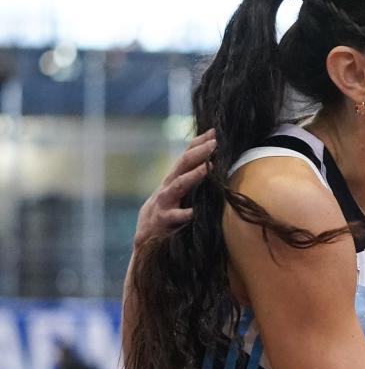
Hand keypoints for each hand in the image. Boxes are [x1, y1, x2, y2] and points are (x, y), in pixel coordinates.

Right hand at [134, 130, 214, 247]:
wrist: (145, 237)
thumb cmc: (167, 210)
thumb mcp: (177, 191)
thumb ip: (192, 177)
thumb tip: (215, 161)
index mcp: (174, 178)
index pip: (186, 155)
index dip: (199, 142)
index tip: (214, 131)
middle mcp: (168, 186)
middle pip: (183, 164)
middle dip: (199, 152)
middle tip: (215, 143)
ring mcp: (165, 202)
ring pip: (179, 186)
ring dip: (193, 176)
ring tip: (207, 168)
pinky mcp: (164, 220)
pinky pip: (176, 217)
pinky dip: (186, 214)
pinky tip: (195, 211)